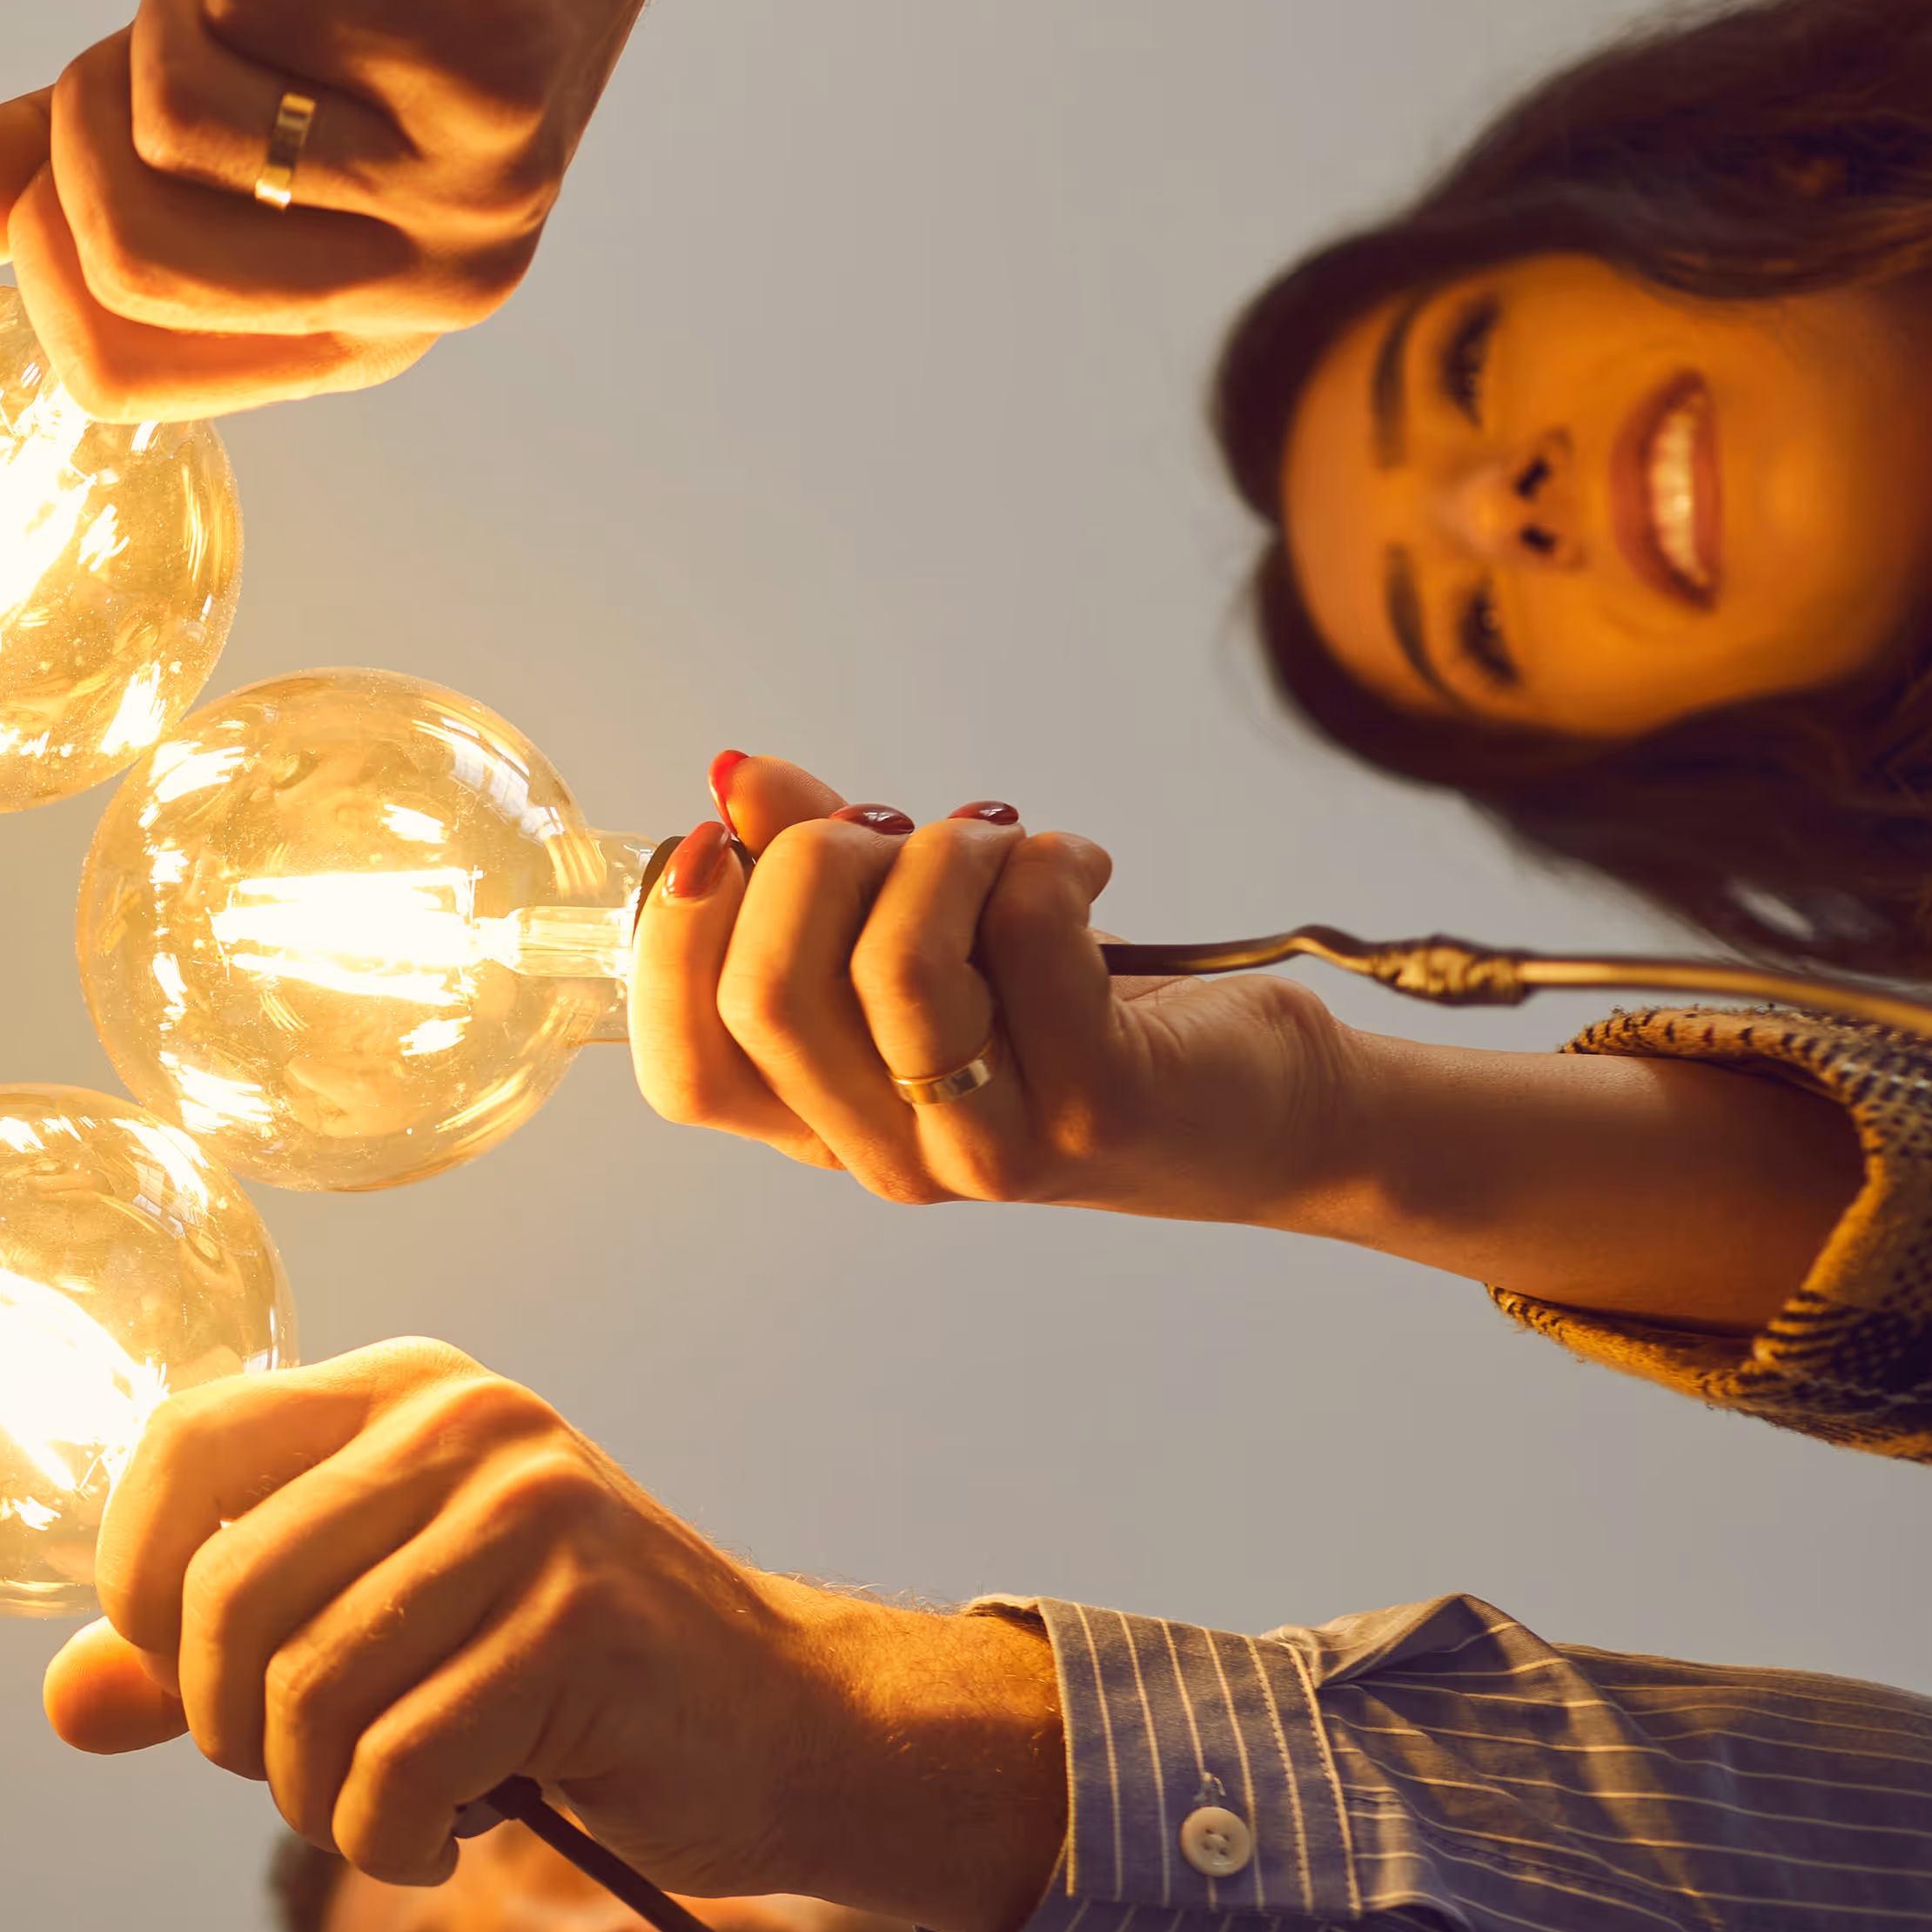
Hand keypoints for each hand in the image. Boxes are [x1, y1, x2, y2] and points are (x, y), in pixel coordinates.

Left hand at [42, 1344, 1063, 1931]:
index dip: (134, 1579)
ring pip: (304, 1695)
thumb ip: (204, 1659)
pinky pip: (396, 1768)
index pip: (181, 1444)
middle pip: (223, 1594)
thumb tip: (63, 1702)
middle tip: (310, 1775)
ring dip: (319, 1801)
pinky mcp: (584, 1625)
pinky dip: (391, 1840)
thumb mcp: (371, 1639)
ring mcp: (532, 1514)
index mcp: (402, 1392)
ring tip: (391, 1808)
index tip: (182, 1677)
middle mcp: (463, 1424)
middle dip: (231, 1729)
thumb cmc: (557, 1684)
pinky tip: (450, 1835)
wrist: (790, 1728)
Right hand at [637, 752, 1359, 1228]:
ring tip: (993, 838)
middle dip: (812, 860)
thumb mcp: (926, 942)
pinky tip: (1078, 864)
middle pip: (765, 998)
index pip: (685, 1071)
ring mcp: (988, 1143)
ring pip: (892, 966)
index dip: (674, 941)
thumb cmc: (1073, 1015)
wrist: (1257, 1109)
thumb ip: (816, 873)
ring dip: (941, 853)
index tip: (722, 840)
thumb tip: (736, 777)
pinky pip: (1027, 933)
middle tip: (890, 828)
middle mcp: (887, 1154)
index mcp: (821, 1123)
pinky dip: (1045, 857)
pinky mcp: (1094, 1103)